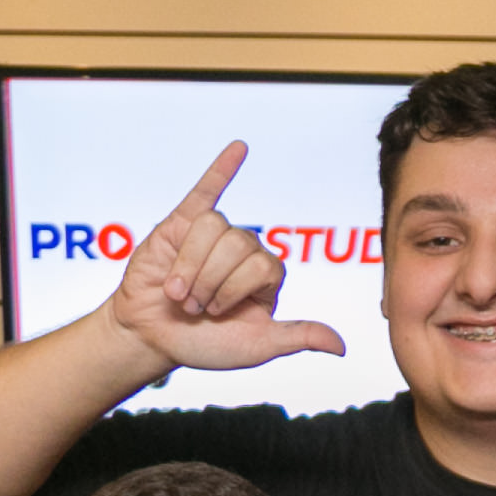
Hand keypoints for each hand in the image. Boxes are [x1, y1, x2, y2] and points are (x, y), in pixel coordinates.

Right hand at [108, 143, 350, 375]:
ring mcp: (213, 236)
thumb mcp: (255, 347)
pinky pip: (206, 190)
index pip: (262, 266)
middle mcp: (244, 251)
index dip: (233, 291)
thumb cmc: (205, 344)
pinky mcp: (182, 222)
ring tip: (178, 290)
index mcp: (266, 276)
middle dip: (209, 283)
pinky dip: (222, 168)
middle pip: (237, 244)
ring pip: (211, 227)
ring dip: (190, 266)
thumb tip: (342, 347)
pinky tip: (239, 148)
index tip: (216, 314)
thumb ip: (296, 338)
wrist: (153, 337)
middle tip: (195, 306)